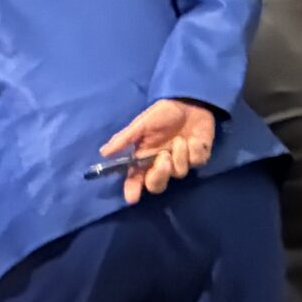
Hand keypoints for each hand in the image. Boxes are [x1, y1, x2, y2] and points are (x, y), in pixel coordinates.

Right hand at [99, 99, 215, 204]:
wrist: (189, 102)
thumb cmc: (163, 114)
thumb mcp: (141, 124)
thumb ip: (124, 139)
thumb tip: (103, 152)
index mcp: (144, 159)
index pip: (134, 180)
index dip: (132, 190)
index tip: (132, 198)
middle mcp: (160, 165)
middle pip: (157, 186)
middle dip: (160, 175)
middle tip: (163, 158)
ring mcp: (180, 162)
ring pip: (179, 173)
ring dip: (179, 154)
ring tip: (179, 139)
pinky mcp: (198, 158)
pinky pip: (196, 162)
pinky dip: (195, 150)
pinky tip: (193, 139)